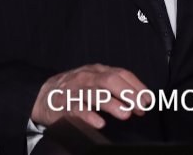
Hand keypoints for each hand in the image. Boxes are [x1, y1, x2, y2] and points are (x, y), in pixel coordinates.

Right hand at [31, 64, 148, 128]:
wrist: (43, 95)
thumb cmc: (75, 89)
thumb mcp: (96, 83)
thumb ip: (117, 90)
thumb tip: (140, 102)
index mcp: (98, 71)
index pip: (121, 73)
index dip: (136, 86)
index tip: (148, 100)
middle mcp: (87, 77)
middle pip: (110, 80)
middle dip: (128, 93)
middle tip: (140, 107)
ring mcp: (75, 90)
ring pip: (94, 93)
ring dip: (111, 103)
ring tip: (125, 114)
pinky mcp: (64, 105)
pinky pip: (77, 110)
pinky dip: (89, 116)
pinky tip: (99, 122)